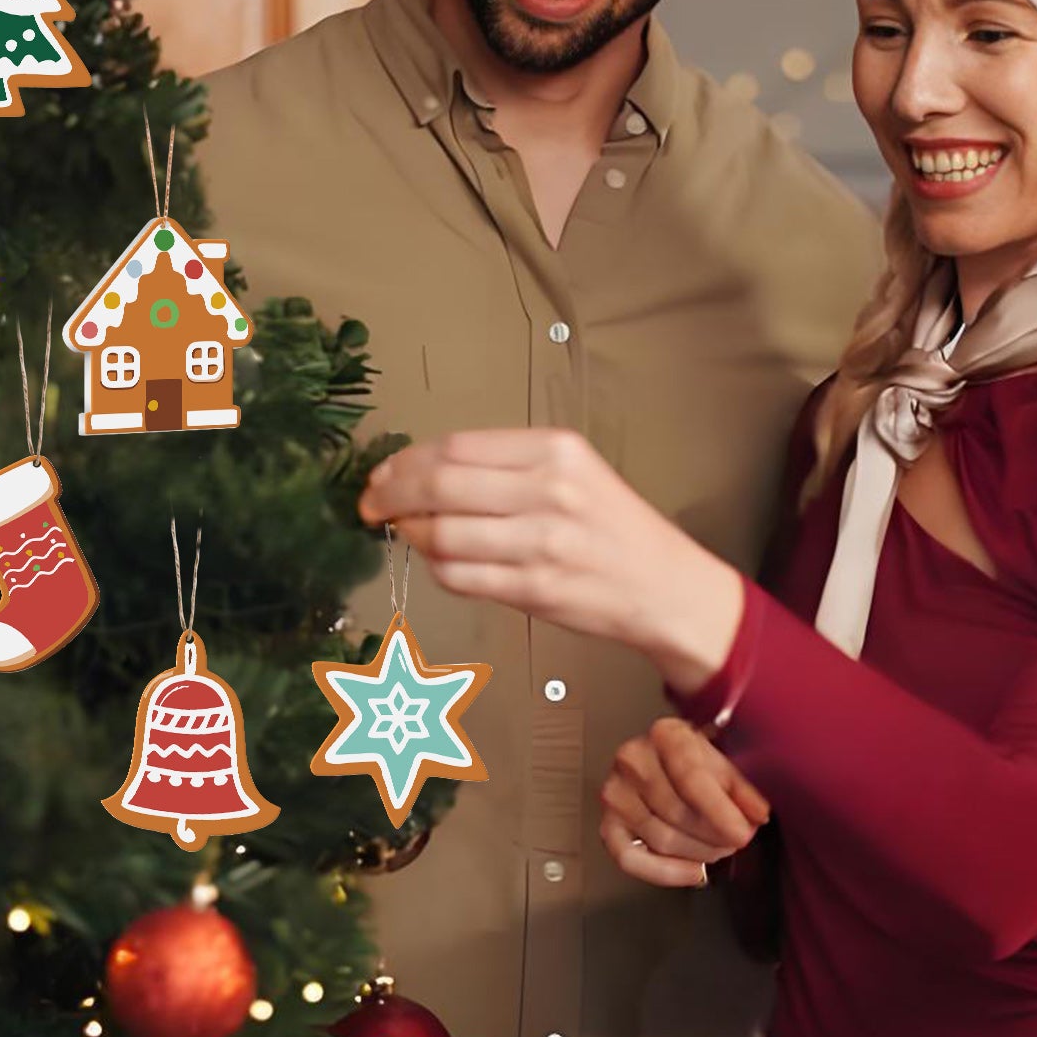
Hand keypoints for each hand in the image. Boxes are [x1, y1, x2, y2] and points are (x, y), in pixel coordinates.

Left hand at [357, 429, 742, 685]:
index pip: (457, 446)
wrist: (666, 587)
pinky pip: (460, 577)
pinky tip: (438, 561)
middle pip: (441, 484)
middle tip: (370, 504)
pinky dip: (437, 569)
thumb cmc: (614, 527)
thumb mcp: (572, 472)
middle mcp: (549, 491)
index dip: (406, 461)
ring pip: (443, 534)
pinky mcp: (535, 590)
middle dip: (391, 495)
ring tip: (406, 533)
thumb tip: (422, 470)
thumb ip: (506, 467)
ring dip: (411, 535)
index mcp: (556, 450)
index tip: (382, 473)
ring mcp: (542, 543)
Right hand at [599, 718, 770, 888]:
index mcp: (665, 735)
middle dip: (714, 836)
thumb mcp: (727, 761)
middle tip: (735, 840)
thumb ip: (744, 787)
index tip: (742, 833)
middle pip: (676, 813)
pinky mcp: (608, 823)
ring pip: (661, 839)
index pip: (690, 778)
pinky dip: (665, 873)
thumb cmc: (699, 761)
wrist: (668, 761)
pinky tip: (694, 872)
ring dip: (699, 854)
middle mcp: (632, 759)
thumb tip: (757, 814)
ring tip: (718, 848)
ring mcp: (616, 792)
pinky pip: (631, 859)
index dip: (719, 811)